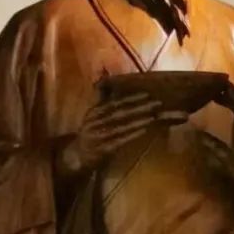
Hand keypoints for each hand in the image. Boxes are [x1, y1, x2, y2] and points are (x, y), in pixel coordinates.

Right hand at [55, 92, 188, 177]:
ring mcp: (99, 136)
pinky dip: (132, 135)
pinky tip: (144, 131)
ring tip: (153, 117)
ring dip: (138, 121)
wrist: (77, 155)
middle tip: (156, 104)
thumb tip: (106, 79)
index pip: (114, 102)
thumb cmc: (90, 132)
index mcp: (94, 112)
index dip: (131, 98)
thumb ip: (101, 99)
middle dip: (139, 108)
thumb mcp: (93, 115)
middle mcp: (95, 123)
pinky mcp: (103, 149)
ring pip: (121, 127)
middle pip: (120, 113)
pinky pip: (120, 141)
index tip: (146, 94)